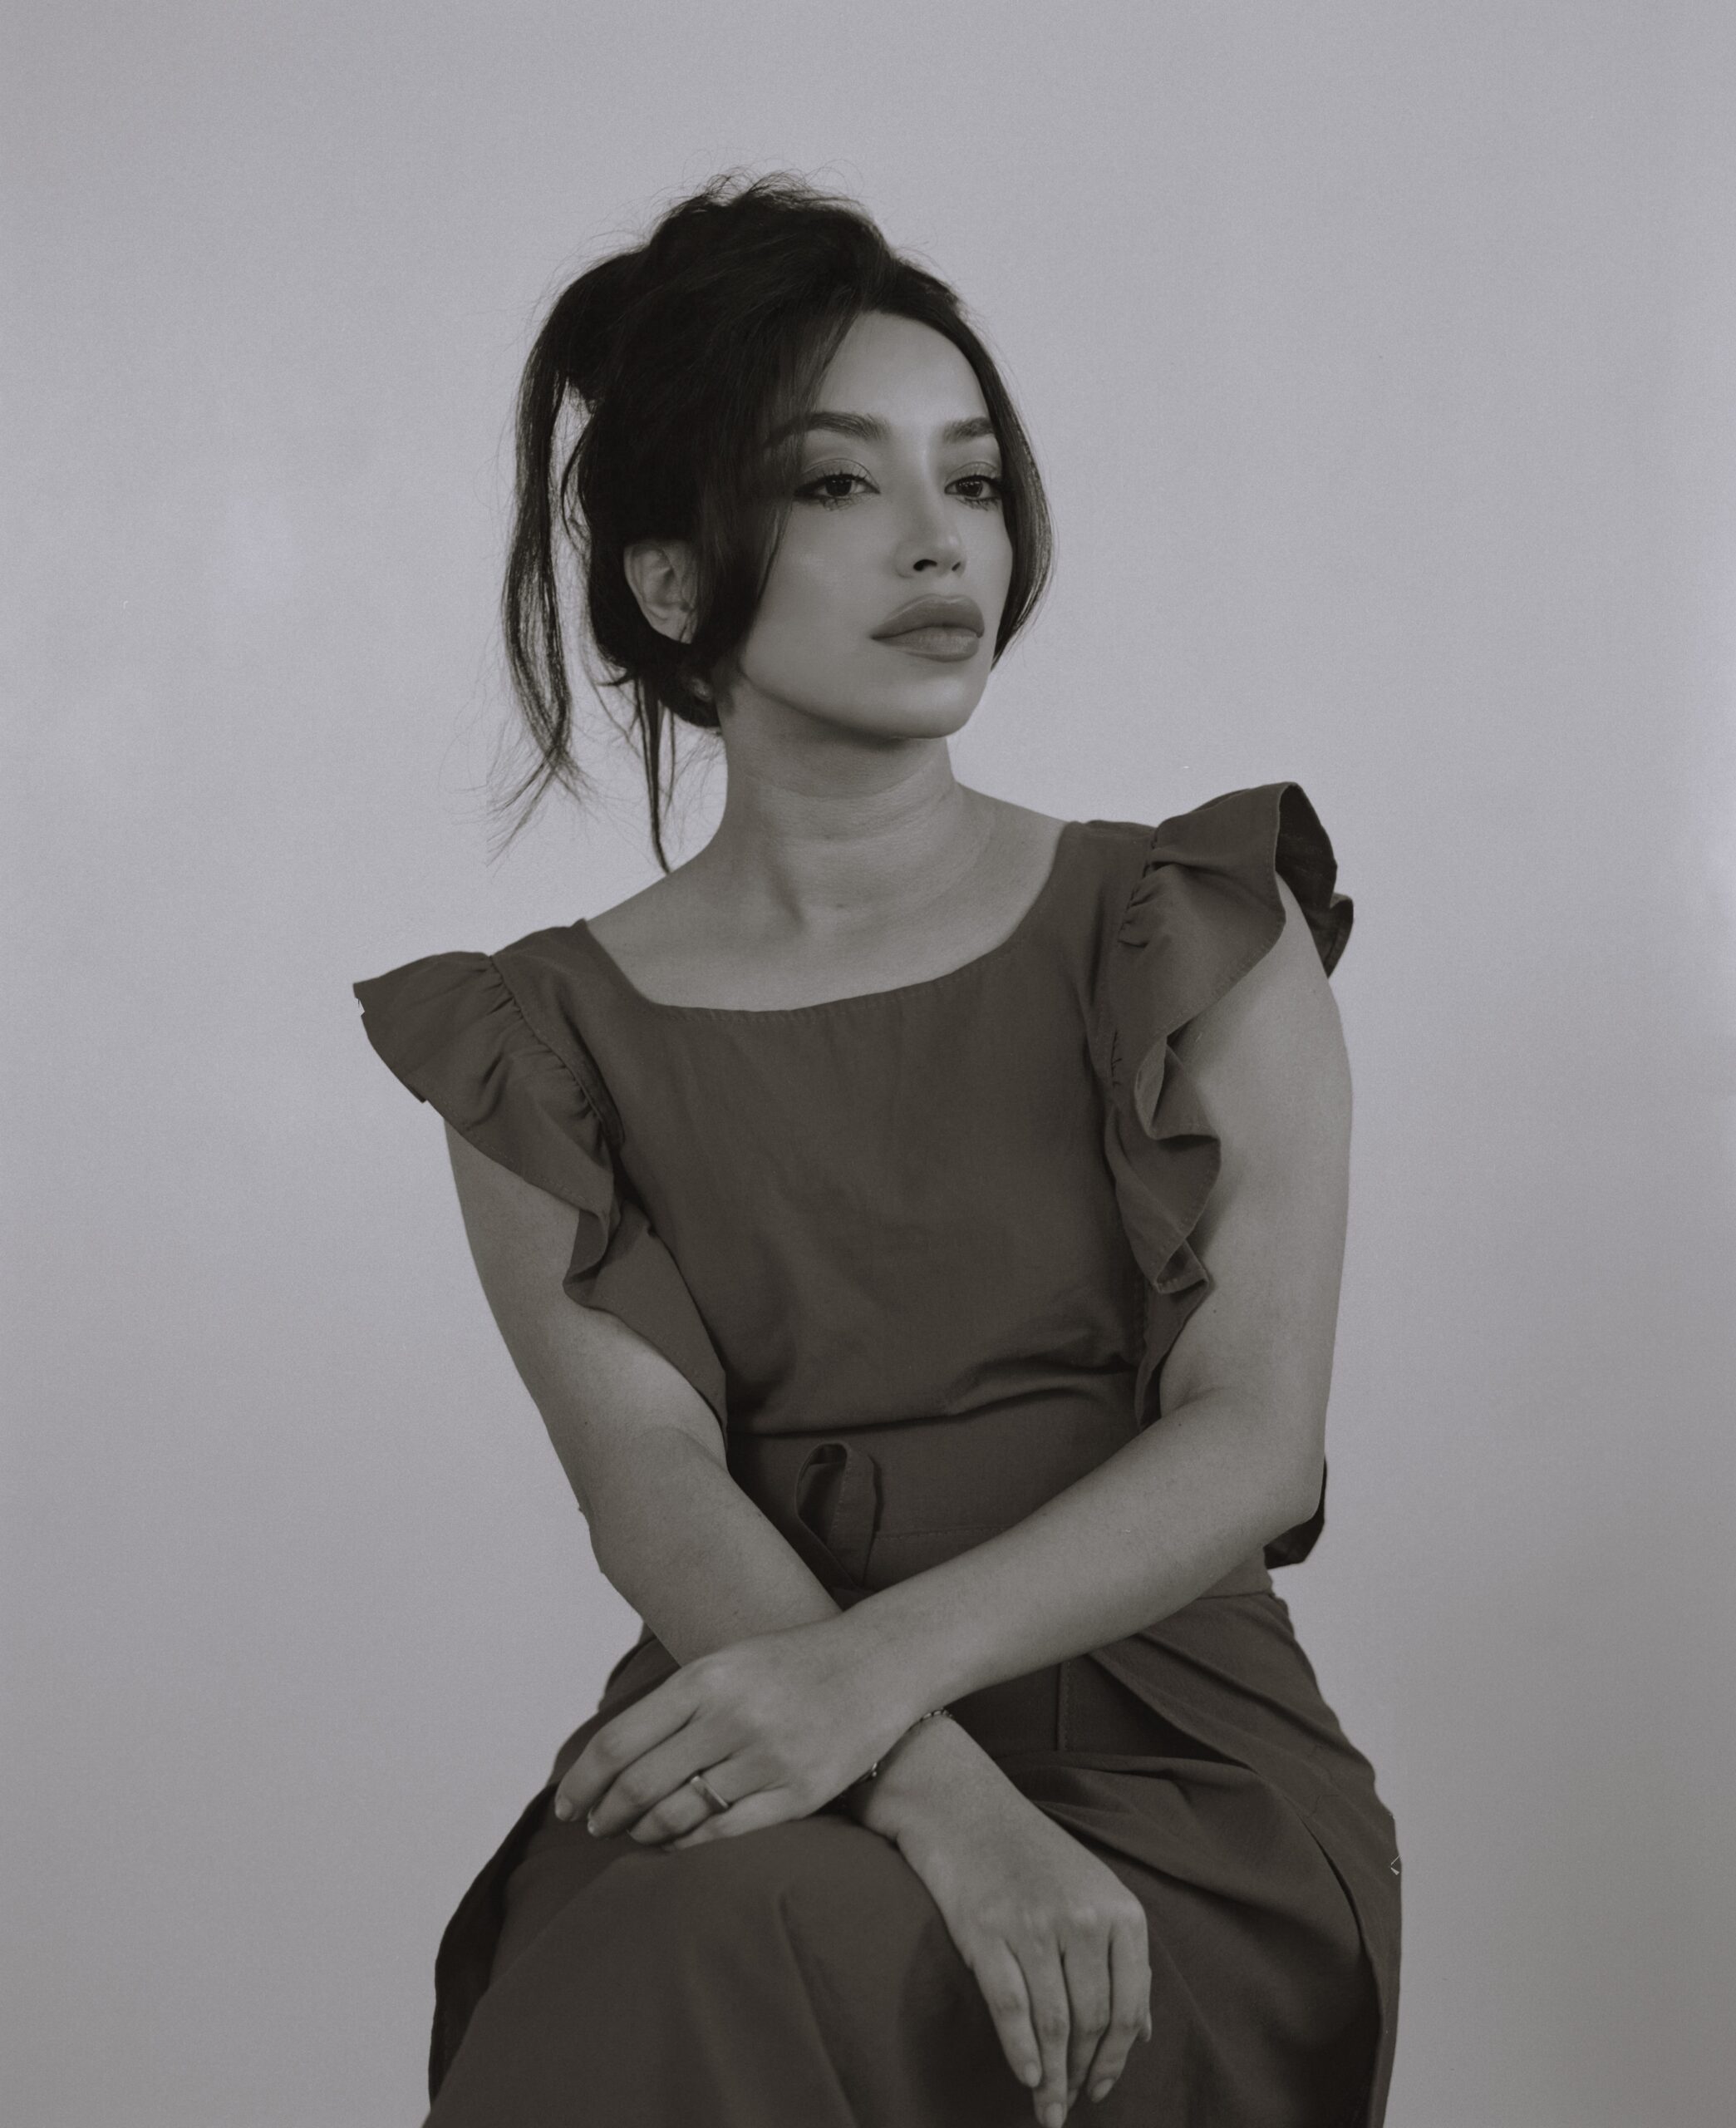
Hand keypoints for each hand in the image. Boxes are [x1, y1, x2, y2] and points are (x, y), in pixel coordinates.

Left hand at [553, 1617, 917, 1847]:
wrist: (879, 1662)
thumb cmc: (794, 1663)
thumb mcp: (728, 1661)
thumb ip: (678, 1702)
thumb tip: (616, 1753)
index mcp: (706, 1678)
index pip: (620, 1741)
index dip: (583, 1780)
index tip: (566, 1805)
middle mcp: (732, 1716)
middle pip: (642, 1784)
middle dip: (609, 1814)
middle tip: (596, 1827)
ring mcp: (767, 1757)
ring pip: (681, 1813)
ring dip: (647, 1832)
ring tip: (636, 1834)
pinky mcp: (800, 1793)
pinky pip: (727, 1834)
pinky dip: (692, 1846)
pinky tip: (679, 1846)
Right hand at [889, 1757, 1152, 2123]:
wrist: (963, 1806)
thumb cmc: (1030, 1853)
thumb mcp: (1092, 1891)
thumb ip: (1122, 1956)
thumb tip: (1141, 2032)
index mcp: (1119, 1910)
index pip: (1127, 2006)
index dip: (1116, 2058)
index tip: (1102, 2088)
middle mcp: (1084, 1918)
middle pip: (1092, 2020)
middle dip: (1082, 2073)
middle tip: (1071, 2106)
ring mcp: (1034, 1924)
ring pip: (1054, 2023)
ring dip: (1053, 2078)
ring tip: (1048, 2110)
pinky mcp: (987, 1931)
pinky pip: (1012, 2009)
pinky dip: (1021, 2052)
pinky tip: (1026, 2076)